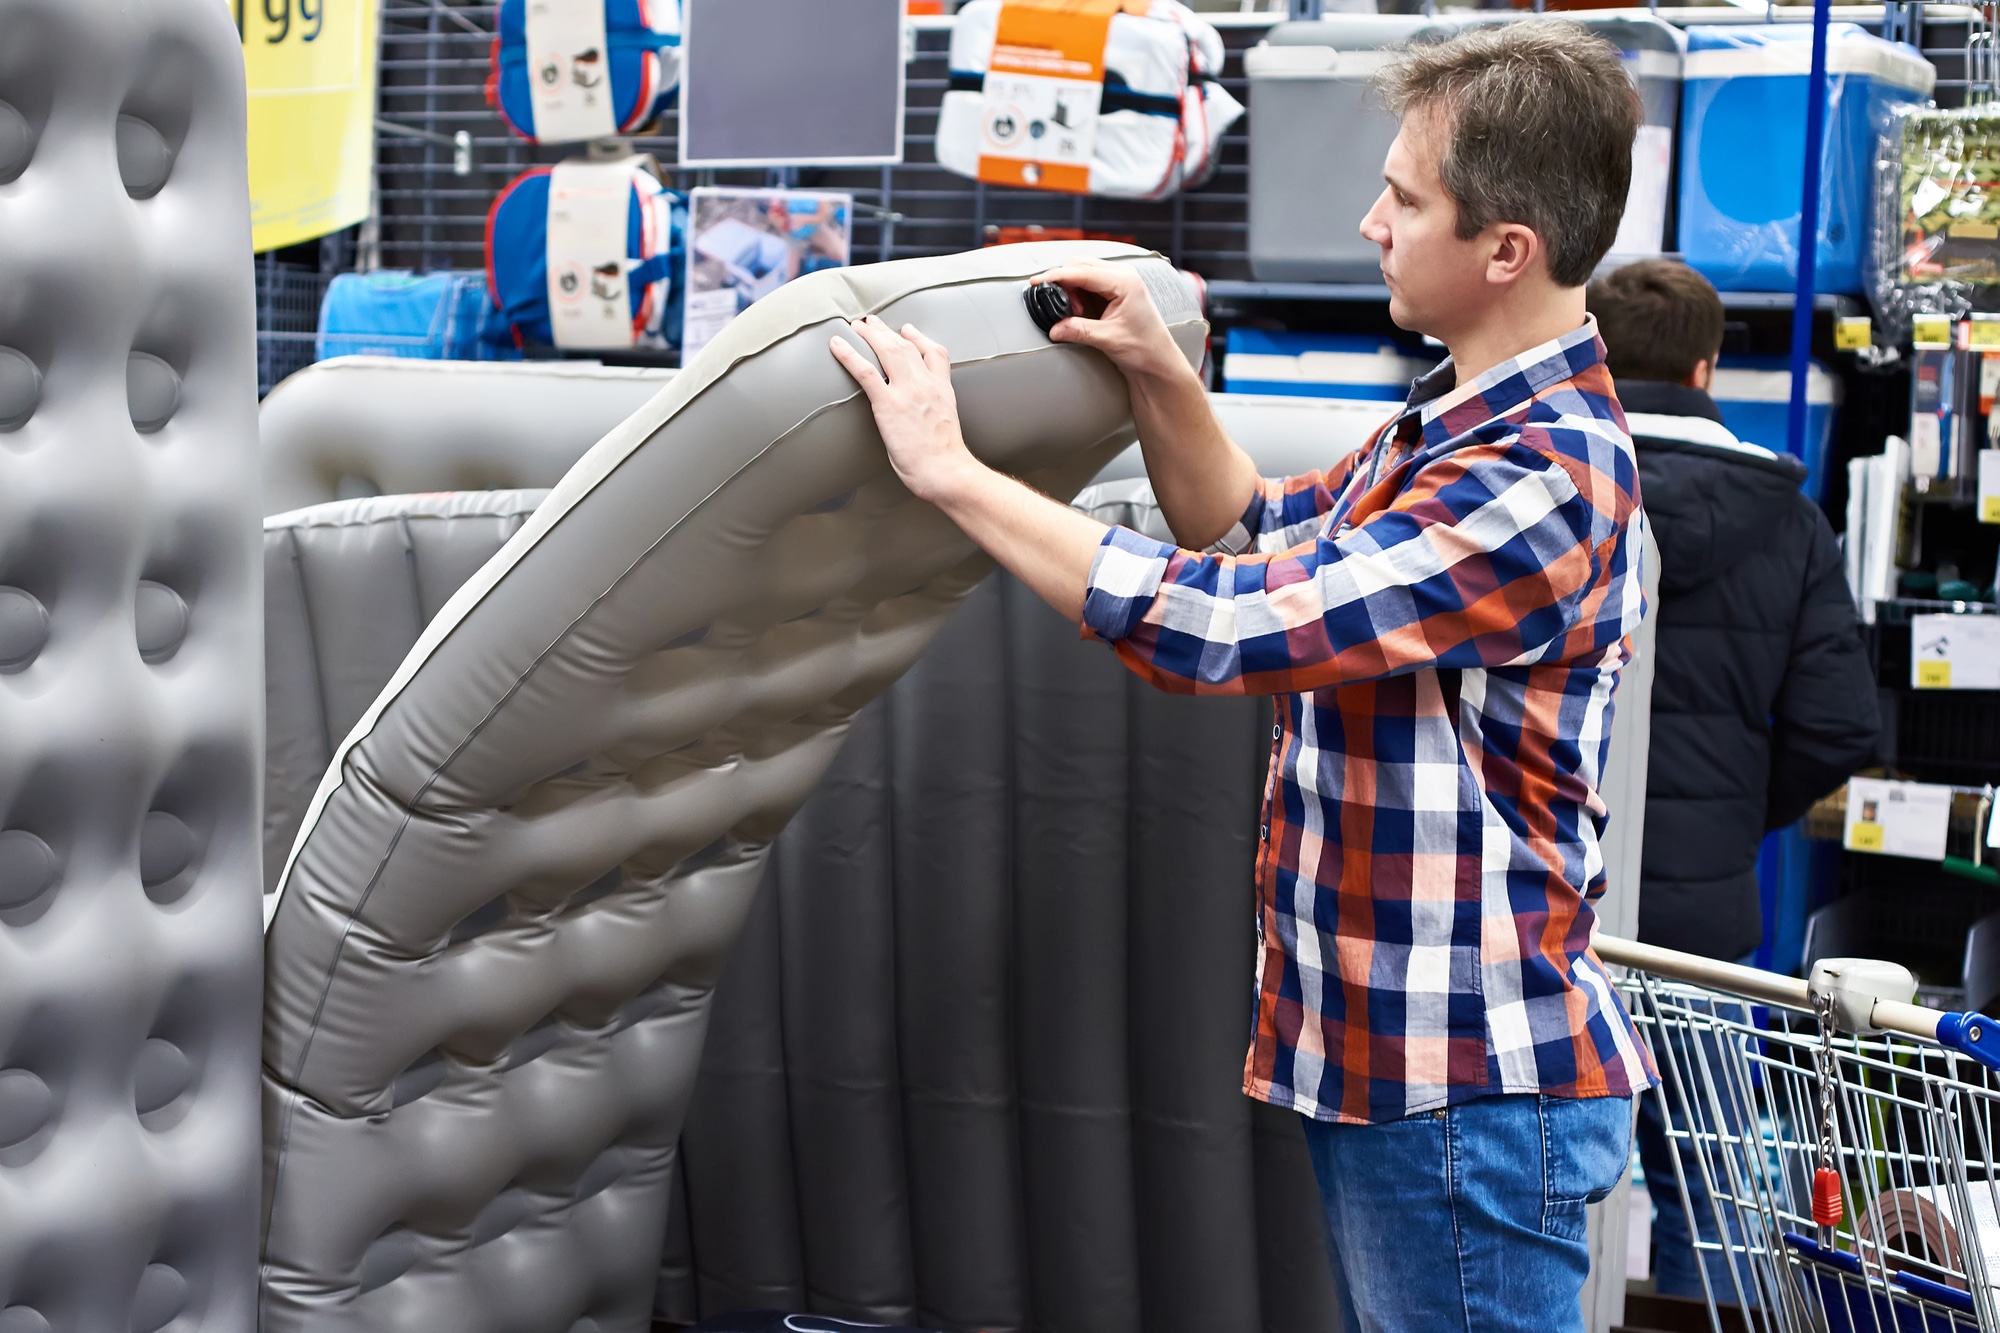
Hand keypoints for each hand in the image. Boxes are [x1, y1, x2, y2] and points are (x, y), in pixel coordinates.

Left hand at [829, 315, 983, 504]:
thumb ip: (935, 411)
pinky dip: (849, 354)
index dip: (919, 337)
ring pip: (886, 350)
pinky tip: (837, 344)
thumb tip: (923, 417)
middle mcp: (926, 383)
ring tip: (855, 326)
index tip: (908, 330)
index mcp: (942, 389)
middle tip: (870, 323)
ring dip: (868, 335)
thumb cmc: (945, 459)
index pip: (935, 352)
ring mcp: (907, 391)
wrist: (946, 470)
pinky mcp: (888, 404)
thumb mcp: (947, 425)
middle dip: (885, 331)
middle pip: (905, 345)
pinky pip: (865, 372)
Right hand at [1034, 261, 1191, 385]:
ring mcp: (1119, 280)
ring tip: (1073, 313)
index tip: (1037, 282)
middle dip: (1062, 282)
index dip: (1056, 276)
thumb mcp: (1108, 339)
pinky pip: (1087, 282)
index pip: (1082, 271)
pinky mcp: (1113, 290)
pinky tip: (1078, 311)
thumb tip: (1054, 328)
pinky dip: (1076, 293)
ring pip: (1081, 271)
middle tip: (1056, 305)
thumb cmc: (1144, 348)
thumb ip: (1079, 331)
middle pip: (1080, 265)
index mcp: (1125, 282)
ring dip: (1069, 288)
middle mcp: (1122, 275)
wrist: (1157, 361)